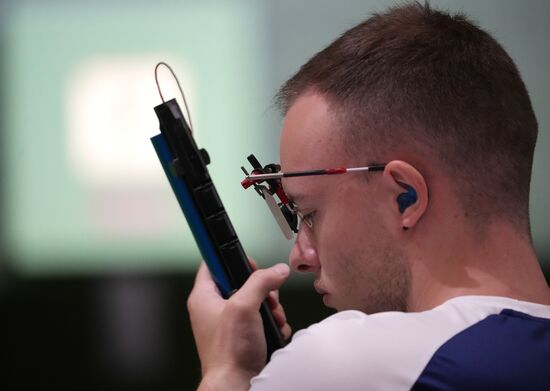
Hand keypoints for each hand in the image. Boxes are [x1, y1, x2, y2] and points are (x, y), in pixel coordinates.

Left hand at [188, 261, 290, 389]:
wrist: (235, 385)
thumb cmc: (228, 352)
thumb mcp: (245, 307)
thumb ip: (261, 282)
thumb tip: (276, 270)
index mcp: (204, 297)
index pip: (213, 263)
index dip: (232, 259)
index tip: (248, 263)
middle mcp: (214, 309)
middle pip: (242, 283)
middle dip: (262, 290)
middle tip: (265, 298)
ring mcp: (228, 323)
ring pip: (255, 301)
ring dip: (270, 309)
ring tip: (272, 319)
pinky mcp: (241, 336)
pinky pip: (260, 320)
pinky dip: (271, 324)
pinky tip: (272, 331)